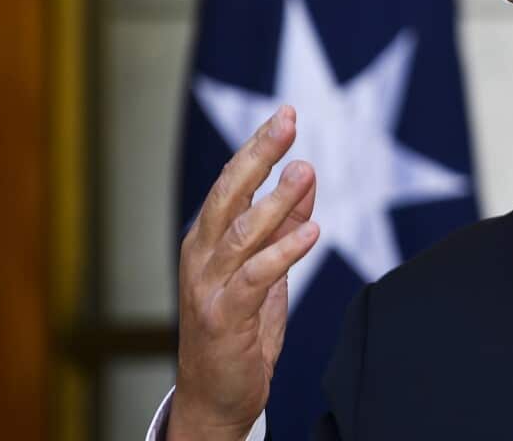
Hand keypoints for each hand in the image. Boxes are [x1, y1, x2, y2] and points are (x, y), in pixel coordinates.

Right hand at [168, 106, 318, 440]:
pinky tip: (311, 231)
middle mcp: (201, 256)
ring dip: (275, 200)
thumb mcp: (265, 269)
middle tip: (287, 120)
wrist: (214, 398)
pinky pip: (256, 277)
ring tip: (304, 170)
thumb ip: (282, 225)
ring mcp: (209, 287)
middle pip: (228, 194)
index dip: (257, 147)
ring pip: (241, 232)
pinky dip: (283, 251)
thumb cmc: (238, 331)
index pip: (230, 182)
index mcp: (206, 239)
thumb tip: (303, 176)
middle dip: (258, 154)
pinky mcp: (225, 318)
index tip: (284, 114)